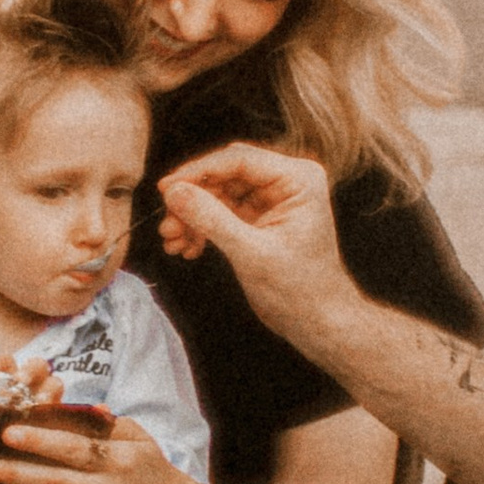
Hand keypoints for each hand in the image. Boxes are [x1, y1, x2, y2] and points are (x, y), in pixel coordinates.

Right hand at [155, 142, 353, 348]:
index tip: (166, 189)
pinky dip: (202, 228)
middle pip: (225, 175)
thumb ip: (212, 219)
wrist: (317, 323)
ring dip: (193, 216)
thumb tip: (175, 192)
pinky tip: (187, 247)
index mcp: (298, 179)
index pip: (239, 160)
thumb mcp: (252, 254)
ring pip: (219, 194)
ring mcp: (272, 200)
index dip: (198, 171)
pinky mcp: (260, 218)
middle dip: (193, 199)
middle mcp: (286, 182)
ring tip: (172, 241)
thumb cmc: (300, 290)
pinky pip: (222, 212)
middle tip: (167, 222)